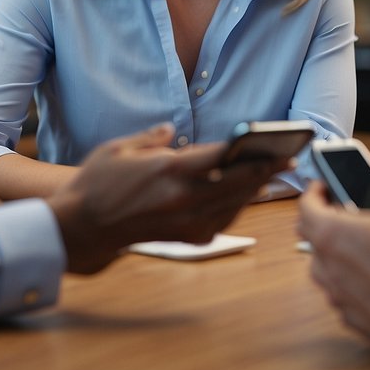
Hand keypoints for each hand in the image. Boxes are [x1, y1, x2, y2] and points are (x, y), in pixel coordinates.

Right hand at [46, 123, 285, 273]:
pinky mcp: (184, 237)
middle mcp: (182, 198)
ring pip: (233, 205)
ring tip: (271, 176)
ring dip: (255, 191)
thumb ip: (151, 138)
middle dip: (266, 171)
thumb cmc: (96, 184)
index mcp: (169, 170)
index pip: (222, 158)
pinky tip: (243, 198)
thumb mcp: (119, 148)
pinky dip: (236, 208)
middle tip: (288, 160)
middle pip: (236, 183)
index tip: (274, 146)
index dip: (253, 151)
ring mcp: (185, 221)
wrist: (80, 226)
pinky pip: (220, 222)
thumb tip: (171, 132)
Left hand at [298, 177, 369, 357]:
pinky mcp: (357, 321)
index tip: (322, 189)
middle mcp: (330, 270)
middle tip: (344, 216)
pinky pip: (345, 298)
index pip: (306, 208)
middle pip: (312, 239)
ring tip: (363, 249)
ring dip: (337, 256)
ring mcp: (341, 299)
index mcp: (335, 237)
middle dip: (324, 223)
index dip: (313, 193)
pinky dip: (354, 286)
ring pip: (326, 271)